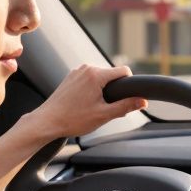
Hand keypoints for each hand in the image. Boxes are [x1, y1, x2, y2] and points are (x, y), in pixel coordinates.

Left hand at [25, 64, 146, 138]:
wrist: (48, 121)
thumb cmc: (73, 119)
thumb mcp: (104, 115)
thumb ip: (125, 106)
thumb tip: (142, 101)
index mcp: (96, 75)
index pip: (123, 71)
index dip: (129, 84)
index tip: (128, 97)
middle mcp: (86, 68)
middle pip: (111, 75)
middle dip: (114, 90)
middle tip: (106, 108)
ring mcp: (76, 72)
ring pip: (99, 77)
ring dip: (102, 90)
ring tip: (92, 107)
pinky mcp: (70, 77)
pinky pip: (88, 79)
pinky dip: (91, 89)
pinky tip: (83, 104)